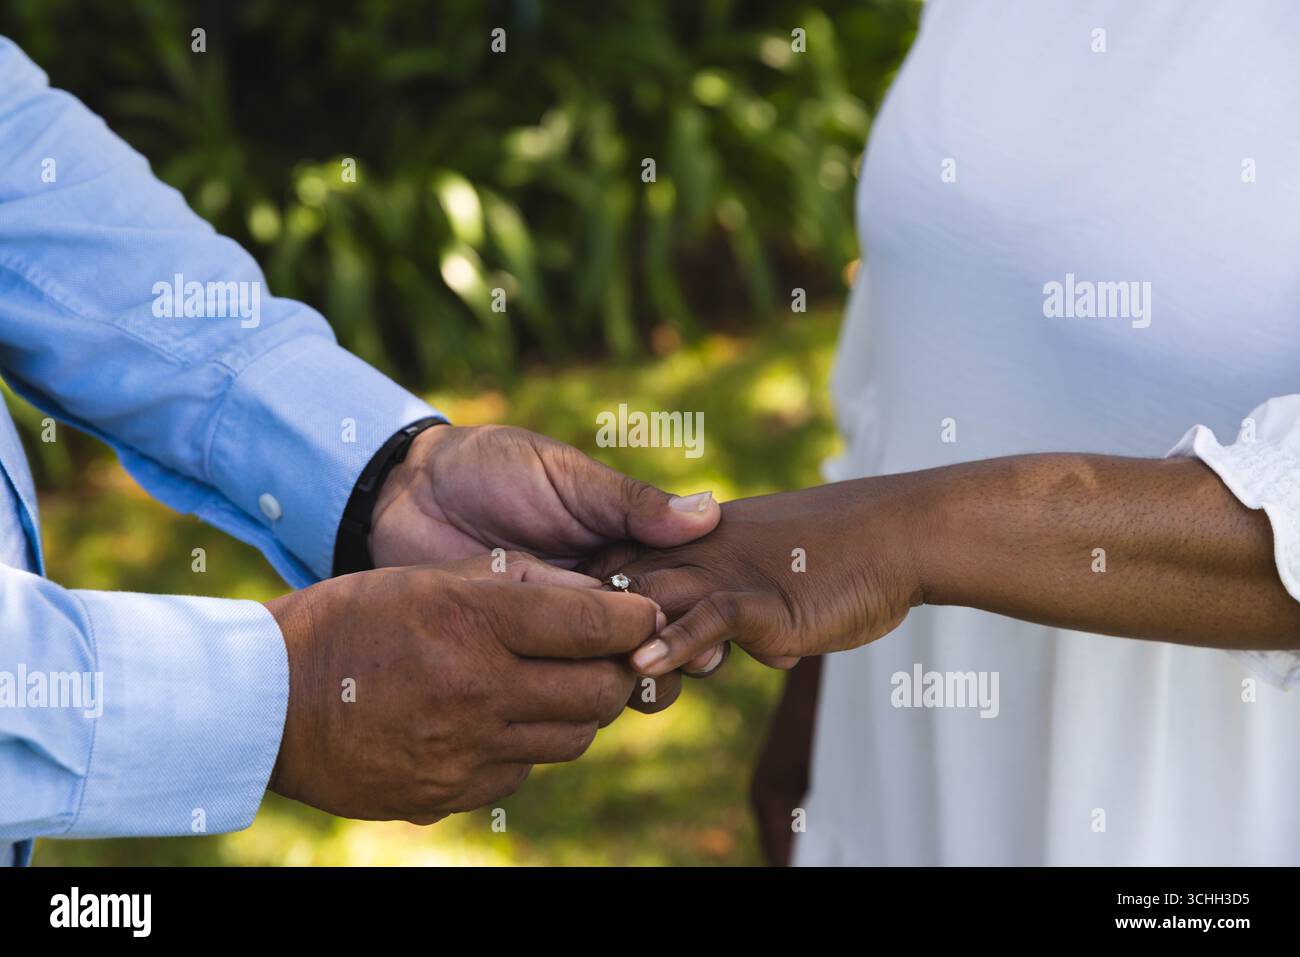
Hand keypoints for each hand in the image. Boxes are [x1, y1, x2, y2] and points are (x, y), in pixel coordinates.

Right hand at [265, 553, 662, 823]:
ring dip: (575, 710)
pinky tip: (494, 720)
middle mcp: (476, 691)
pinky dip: (524, 746)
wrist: (267, 699)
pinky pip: (521, 772)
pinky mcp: (447, 793)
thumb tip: (597, 600)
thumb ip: (518, 585)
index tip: (641, 614)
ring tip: (548, 684)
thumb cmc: (352, 619)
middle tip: (604, 654)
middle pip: (600, 694)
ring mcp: (462, 751)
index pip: (594, 627)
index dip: (635, 619)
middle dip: (617, 670)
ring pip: (570, 739)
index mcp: (471, 622)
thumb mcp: (429, 576)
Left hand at [368, 423, 727, 694]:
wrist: (408, 490)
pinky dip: (567, 693)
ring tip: (629, 682)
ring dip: (623, 681)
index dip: (697, 618)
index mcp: (621, 550)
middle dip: (669, 658)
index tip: (711, 636)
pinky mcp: (512, 653)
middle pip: (650, 640)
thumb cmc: (493, 467)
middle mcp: (597, 595)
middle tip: (675, 669)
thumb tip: (709, 512)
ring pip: (605, 670)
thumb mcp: (567, 478)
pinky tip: (576, 697)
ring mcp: (554, 628)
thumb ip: (631, 504)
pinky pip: (549, 682)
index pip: (676, 592)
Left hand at [597, 478, 926, 675]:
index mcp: (691, 541)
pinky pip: (707, 617)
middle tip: (583, 683)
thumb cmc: (845, 556)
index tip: (579, 646)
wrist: (899, 533)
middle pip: (615, 586)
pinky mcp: (762, 599)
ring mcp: (727, 573)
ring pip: (648, 603)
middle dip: (591, 634)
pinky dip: (673, 642)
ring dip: (620, 645)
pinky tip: (645, 664)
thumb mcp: (778, 575)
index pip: (613, 565)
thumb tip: (752, 649)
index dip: (589, 605)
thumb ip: (752, 608)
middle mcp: (697, 551)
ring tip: (604, 685)